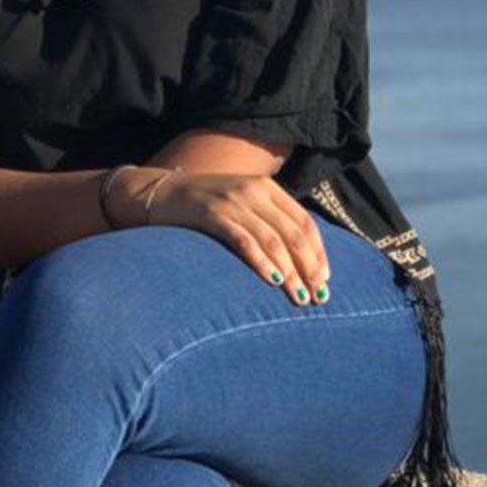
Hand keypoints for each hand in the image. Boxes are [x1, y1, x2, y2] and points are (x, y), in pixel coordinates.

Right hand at [120, 168, 330, 307]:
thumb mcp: (242, 204)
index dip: (318, 252)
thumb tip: (298, 259)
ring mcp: (233, 201)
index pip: (304, 222)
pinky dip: (262, 262)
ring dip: (291, 272)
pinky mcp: (212, 214)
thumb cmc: (206, 206)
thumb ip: (267, 221)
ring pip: (273, 240)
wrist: (162, 192)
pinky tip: (273, 280)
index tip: (325, 279)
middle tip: (317, 296)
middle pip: (293, 233)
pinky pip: (244, 240)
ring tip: (298, 298)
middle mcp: (254, 191)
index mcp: (267, 188)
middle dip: (309, 267)